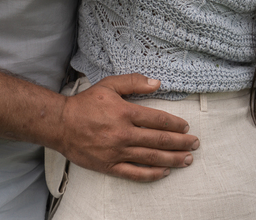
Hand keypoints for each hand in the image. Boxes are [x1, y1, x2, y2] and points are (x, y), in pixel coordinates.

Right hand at [57, 74, 199, 181]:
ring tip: (187, 159)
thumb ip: (134, 82)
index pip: (158, 120)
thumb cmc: (85, 104)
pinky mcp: (109, 165)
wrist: (60, 124)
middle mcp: (123, 133)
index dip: (175, 124)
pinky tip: (164, 172)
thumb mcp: (109, 85)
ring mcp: (116, 151)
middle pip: (159, 140)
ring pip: (151, 157)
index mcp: (125, 112)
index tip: (186, 127)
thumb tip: (157, 83)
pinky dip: (151, 174)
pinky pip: (134, 173)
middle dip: (180, 143)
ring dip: (172, 159)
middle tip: (195, 144)